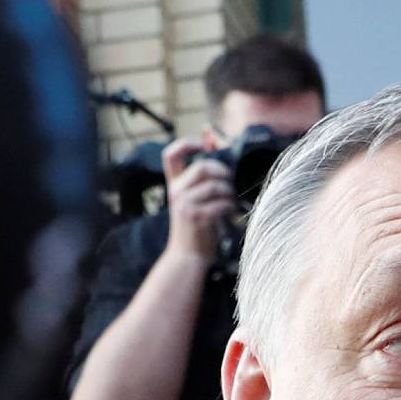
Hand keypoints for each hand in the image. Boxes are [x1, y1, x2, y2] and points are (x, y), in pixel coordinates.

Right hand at [160, 136, 234, 261]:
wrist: (187, 256)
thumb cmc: (195, 228)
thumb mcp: (192, 202)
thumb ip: (200, 183)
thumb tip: (218, 157)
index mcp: (174, 185)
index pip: (170, 155)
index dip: (186, 144)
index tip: (203, 144)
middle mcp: (176, 192)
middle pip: (201, 166)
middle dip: (221, 171)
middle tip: (229, 181)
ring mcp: (185, 204)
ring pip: (214, 186)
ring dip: (228, 192)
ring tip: (230, 200)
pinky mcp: (197, 217)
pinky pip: (221, 203)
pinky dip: (230, 207)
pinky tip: (229, 212)